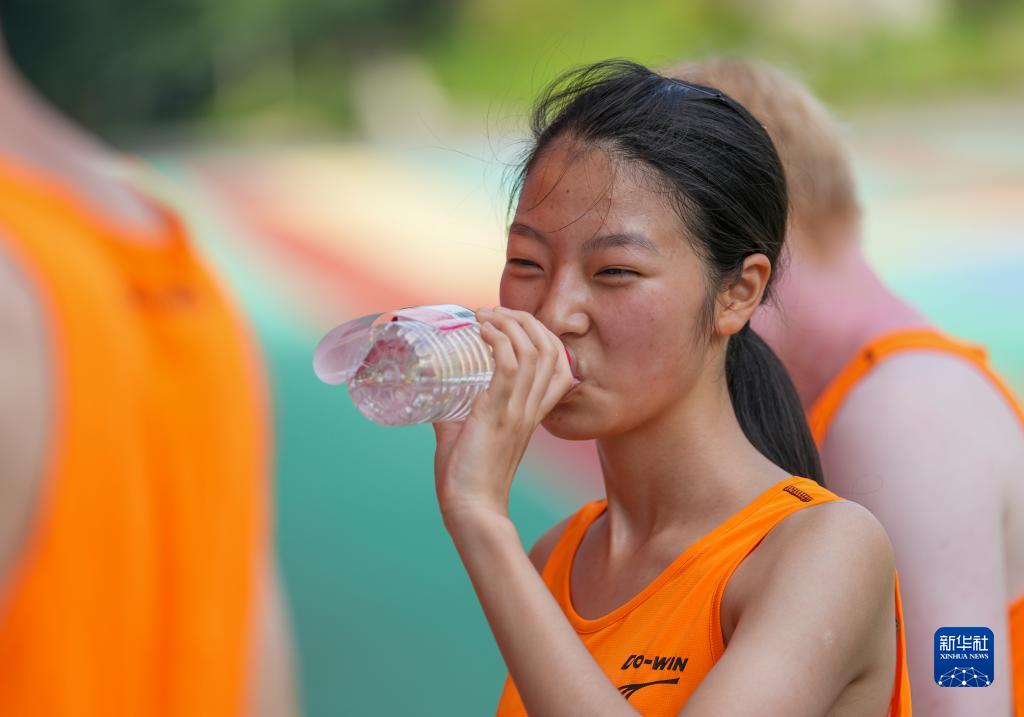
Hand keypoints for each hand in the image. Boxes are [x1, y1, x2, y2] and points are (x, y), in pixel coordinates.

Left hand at [432, 306, 572, 529]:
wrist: (470, 508)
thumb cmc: (467, 478)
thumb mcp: (464, 434)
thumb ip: (454, 413)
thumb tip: (432, 395)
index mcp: (532, 412)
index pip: (559, 363)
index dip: (541, 334)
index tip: (509, 322)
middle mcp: (532, 408)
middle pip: (550, 348)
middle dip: (525, 321)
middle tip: (493, 312)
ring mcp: (518, 410)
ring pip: (533, 351)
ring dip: (509, 324)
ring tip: (485, 315)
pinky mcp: (498, 413)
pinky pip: (509, 366)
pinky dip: (497, 341)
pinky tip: (481, 332)